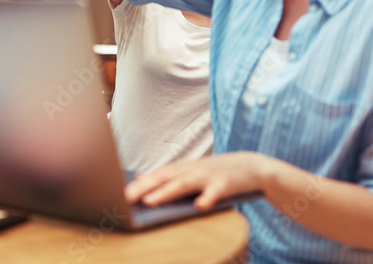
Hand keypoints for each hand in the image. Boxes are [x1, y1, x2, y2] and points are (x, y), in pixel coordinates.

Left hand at [125, 152, 266, 211]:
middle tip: (126, 198)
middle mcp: (193, 170)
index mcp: (184, 168)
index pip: (157, 174)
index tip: (120, 192)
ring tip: (150, 202)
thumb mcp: (192, 173)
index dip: (139, 183)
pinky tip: (199, 207)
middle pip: (165, 178)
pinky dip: (207, 199)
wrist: (252, 167)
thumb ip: (170, 177)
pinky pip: (215, 193)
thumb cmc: (217, 174)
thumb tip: (141, 181)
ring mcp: (209, 176)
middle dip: (145, 187)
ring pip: (184, 184)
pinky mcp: (225, 185)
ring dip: (166, 192)